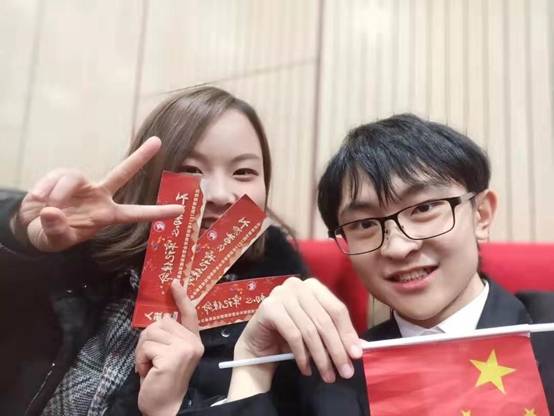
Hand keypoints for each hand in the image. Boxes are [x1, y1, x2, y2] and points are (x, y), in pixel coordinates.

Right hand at [11, 137, 182, 251]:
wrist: (32, 224)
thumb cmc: (52, 235)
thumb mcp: (55, 240)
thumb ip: (56, 229)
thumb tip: (52, 211)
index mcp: (107, 216)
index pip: (136, 214)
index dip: (158, 212)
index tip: (181, 211)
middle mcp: (100, 196)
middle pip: (122, 173)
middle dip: (140, 157)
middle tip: (158, 141)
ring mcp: (83, 184)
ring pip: (73, 178)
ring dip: (58, 193)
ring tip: (48, 208)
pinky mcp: (63, 176)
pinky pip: (56, 177)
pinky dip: (44, 188)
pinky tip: (38, 200)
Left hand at [137, 280, 203, 415]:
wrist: (166, 409)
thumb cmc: (163, 383)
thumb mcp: (168, 356)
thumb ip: (168, 338)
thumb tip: (158, 321)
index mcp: (193, 342)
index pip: (189, 314)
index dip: (181, 298)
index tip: (174, 282)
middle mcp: (193, 343)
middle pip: (160, 323)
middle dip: (147, 340)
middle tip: (150, 360)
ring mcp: (185, 348)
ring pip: (151, 333)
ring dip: (142, 351)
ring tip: (149, 367)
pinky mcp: (173, 356)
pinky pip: (147, 346)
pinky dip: (141, 359)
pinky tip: (148, 372)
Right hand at [228, 277, 362, 400]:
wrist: (258, 345)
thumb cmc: (290, 336)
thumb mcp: (317, 334)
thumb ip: (336, 335)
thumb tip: (359, 348)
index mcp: (313, 287)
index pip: (336, 309)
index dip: (348, 333)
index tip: (356, 355)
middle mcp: (297, 285)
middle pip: (324, 320)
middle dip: (336, 349)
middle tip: (345, 371)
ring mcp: (281, 294)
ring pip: (310, 330)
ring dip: (321, 357)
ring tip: (327, 375)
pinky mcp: (269, 308)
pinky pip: (293, 335)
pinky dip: (302, 355)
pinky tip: (306, 369)